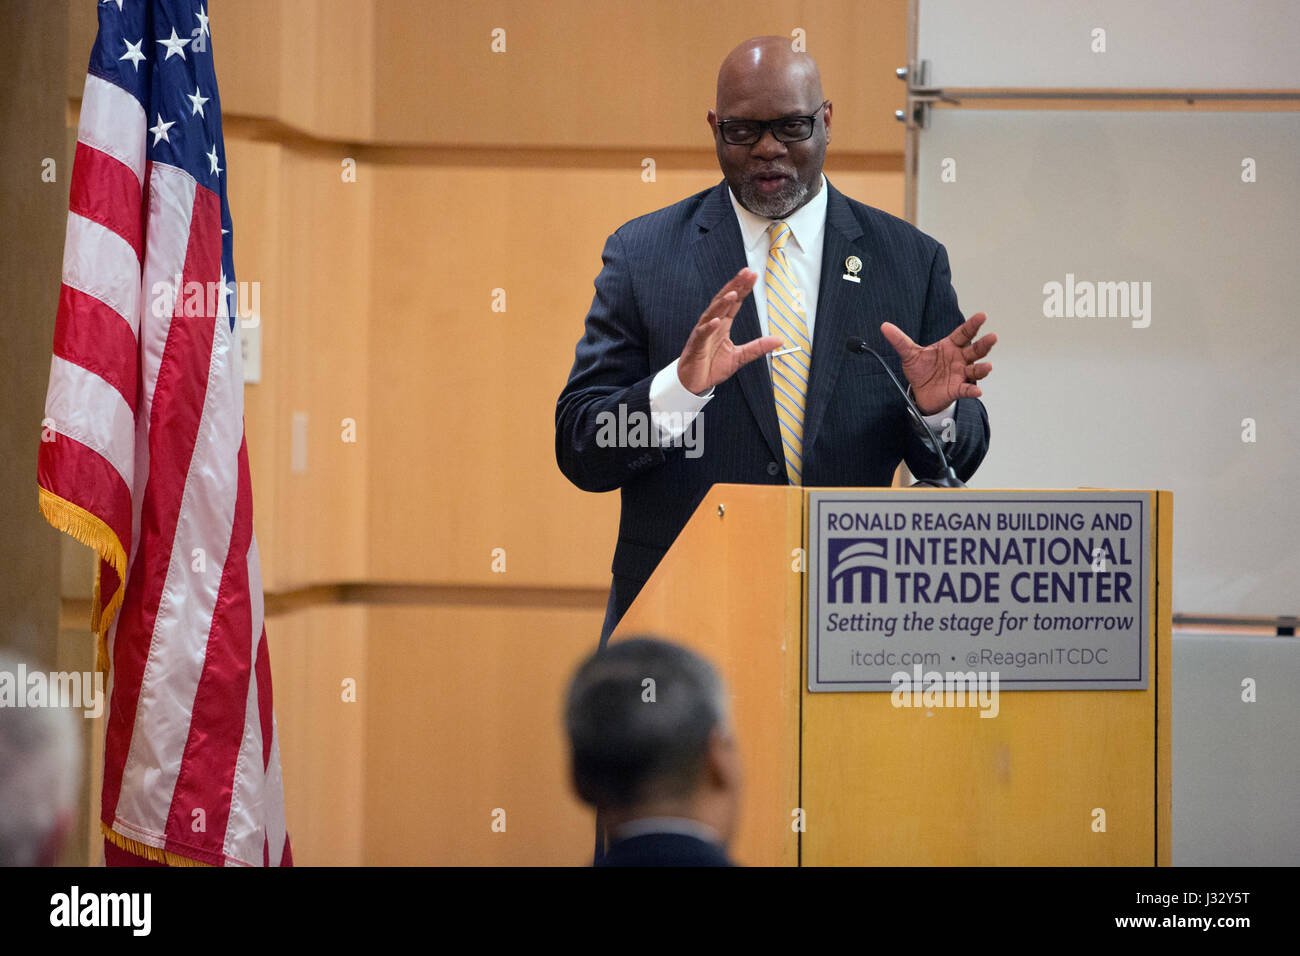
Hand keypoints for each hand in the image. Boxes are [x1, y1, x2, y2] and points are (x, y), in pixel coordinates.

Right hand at [678, 269, 783, 394]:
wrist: (694, 382)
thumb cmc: (712, 367)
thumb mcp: (740, 357)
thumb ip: (758, 347)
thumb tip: (779, 340)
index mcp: (722, 325)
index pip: (734, 302)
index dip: (743, 289)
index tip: (753, 275)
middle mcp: (712, 325)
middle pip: (723, 301)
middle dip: (734, 286)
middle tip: (745, 273)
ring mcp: (703, 334)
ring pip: (712, 314)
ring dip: (722, 303)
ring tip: (733, 293)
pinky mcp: (696, 346)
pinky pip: (702, 334)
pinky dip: (708, 328)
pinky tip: (716, 321)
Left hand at [880, 313, 995, 414]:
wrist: (919, 391)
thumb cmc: (921, 369)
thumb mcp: (909, 354)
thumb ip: (899, 340)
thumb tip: (884, 326)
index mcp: (951, 346)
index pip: (964, 333)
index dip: (973, 324)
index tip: (982, 315)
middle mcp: (960, 359)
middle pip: (975, 350)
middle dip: (984, 344)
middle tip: (993, 337)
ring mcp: (961, 374)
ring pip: (975, 369)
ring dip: (982, 368)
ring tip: (987, 366)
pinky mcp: (957, 389)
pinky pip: (967, 389)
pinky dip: (972, 390)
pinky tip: (977, 391)